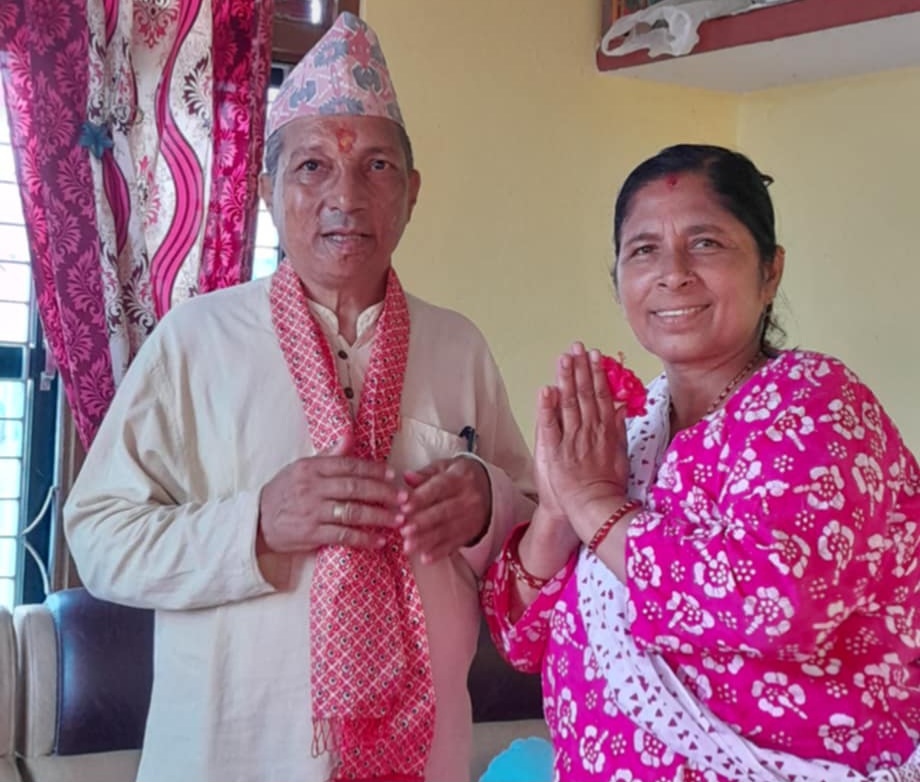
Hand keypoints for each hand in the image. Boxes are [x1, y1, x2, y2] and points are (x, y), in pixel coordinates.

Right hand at [257, 433, 401, 553]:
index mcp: (311, 467)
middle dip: (383, 492)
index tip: (392, 474)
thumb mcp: (301, 467)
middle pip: (355, 487)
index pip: (348, 465)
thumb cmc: (284, 492)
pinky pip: (343, 535)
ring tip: (398, 520)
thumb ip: (328, 454)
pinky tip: (379, 541)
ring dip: (379, 516)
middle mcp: (312, 487)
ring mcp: (312, 511)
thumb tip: (350, 435)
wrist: (257, 521)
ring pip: (352, 512)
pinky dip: (363, 538)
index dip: (373, 469)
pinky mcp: (311, 533)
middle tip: (403, 498)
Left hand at [398, 456, 491, 563]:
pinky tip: (425, 558)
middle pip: (444, 512)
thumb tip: (406, 477)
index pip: (439, 488)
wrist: (487, 487)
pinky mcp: (471, 532)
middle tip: (404, 530)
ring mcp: (472, 517)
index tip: (404, 507)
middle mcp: (469, 498)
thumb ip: (424, 474)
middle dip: (423, 523)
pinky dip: (439, 552)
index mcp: (460, 478)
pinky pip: (455, 544)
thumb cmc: (457, 476)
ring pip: (448, 530)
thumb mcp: (443, 468)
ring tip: (408, 546)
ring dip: (427, 540)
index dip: (422, 498)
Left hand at [538, 343, 630, 533]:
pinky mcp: (556, 451)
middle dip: (581, 368)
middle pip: (585, 394)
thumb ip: (618, 429)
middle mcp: (590, 431)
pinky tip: (546, 389)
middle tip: (577, 347)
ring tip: (564, 358)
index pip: (602, 396)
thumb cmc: (608, 486)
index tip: (595, 356)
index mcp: (606, 431)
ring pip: (569, 403)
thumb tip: (620, 408)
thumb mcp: (620, 454)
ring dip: (567, 379)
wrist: (595, 507)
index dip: (598, 374)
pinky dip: (547, 407)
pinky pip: (550, 425)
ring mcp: (573, 439)